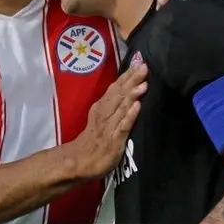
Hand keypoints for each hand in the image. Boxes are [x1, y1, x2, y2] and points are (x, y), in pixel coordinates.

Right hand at [66, 62, 146, 178]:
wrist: (78, 161)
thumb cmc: (92, 141)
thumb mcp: (99, 118)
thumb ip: (110, 105)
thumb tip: (123, 89)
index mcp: (101, 107)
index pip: (115, 88)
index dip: (127, 75)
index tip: (139, 61)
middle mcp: (105, 113)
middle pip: (119, 94)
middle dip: (132, 79)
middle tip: (144, 66)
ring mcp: (109, 126)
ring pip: (121, 107)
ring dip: (132, 94)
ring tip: (143, 82)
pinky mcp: (113, 140)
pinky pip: (122, 126)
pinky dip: (130, 115)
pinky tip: (138, 106)